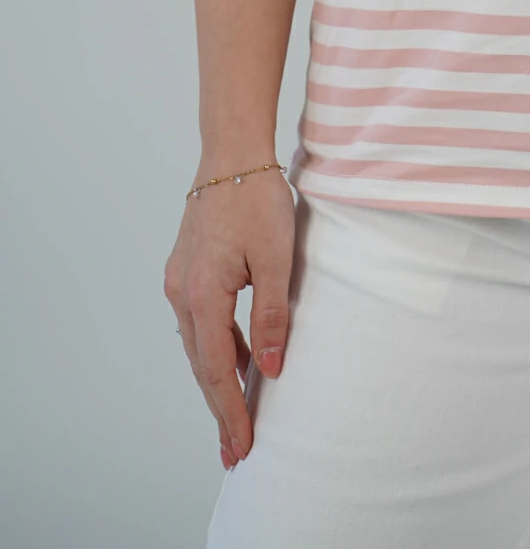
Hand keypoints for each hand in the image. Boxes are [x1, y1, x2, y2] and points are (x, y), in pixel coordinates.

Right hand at [164, 168, 295, 468]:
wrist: (232, 152)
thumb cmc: (257, 198)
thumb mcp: (276, 258)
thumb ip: (272, 315)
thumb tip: (270, 371)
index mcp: (201, 294)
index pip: (216, 369)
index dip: (230, 411)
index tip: (242, 446)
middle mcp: (181, 293)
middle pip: (201, 366)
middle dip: (220, 409)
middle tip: (236, 451)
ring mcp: (179, 282)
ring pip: (199, 346)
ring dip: (218, 381)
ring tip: (236, 418)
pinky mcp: (187, 271)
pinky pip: (201, 324)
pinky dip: (217, 349)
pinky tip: (238, 364)